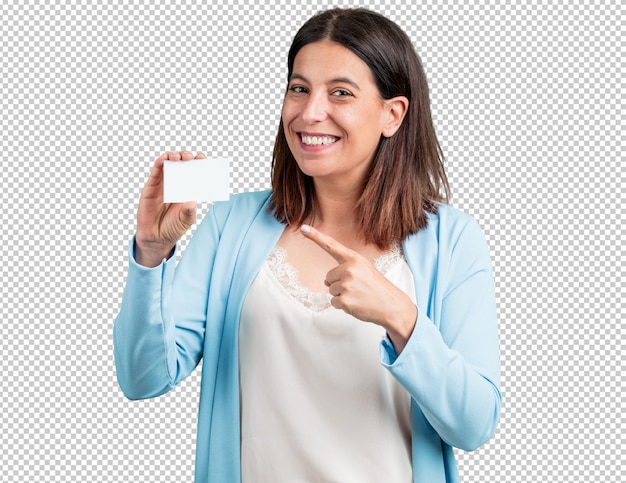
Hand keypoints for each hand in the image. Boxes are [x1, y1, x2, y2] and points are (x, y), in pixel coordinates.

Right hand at [135, 151, 206, 266]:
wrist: (156, 237)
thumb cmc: (173, 228)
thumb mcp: (185, 220)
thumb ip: (189, 212)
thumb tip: (192, 202)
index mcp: (187, 190)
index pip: (194, 173)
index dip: (198, 164)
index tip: (203, 159)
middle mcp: (176, 184)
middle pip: (182, 165)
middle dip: (187, 157)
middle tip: (192, 157)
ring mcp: (163, 184)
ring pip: (169, 164)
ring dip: (174, 156)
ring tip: (180, 156)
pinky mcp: (151, 187)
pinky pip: (156, 171)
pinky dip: (160, 162)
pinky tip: (165, 158)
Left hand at [300, 224, 416, 351]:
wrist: (392, 305)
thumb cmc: (377, 288)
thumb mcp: (365, 269)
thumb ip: (345, 269)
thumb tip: (326, 281)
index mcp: (354, 259)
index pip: (331, 245)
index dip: (315, 237)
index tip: (303, 228)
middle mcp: (349, 269)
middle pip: (329, 277)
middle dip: (339, 284)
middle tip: (357, 288)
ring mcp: (346, 285)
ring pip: (331, 290)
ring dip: (341, 296)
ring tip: (359, 296)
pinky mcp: (345, 300)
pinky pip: (334, 303)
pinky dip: (343, 306)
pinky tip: (357, 304)